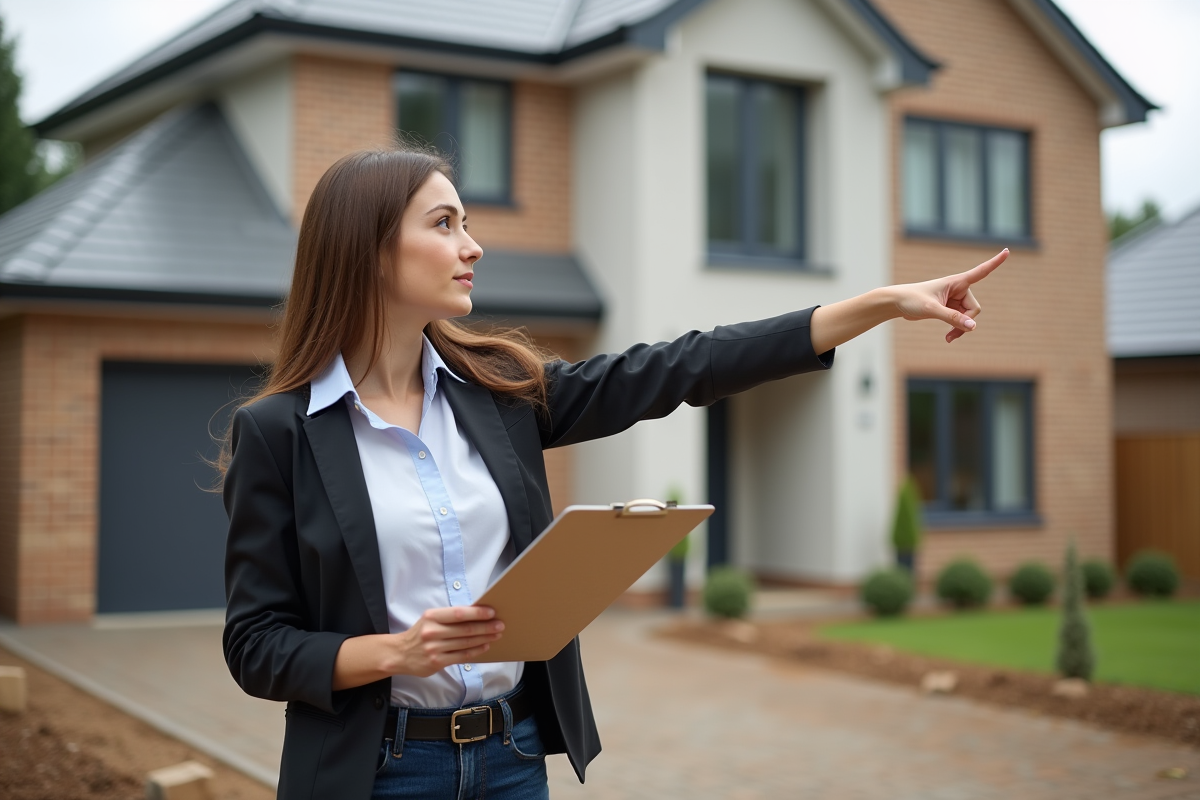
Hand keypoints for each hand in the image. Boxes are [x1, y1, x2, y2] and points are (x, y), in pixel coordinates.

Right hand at [390, 605, 503, 677]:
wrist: (400, 654)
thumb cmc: (421, 634)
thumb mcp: (430, 620)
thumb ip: (449, 618)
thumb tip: (477, 614)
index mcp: (431, 617)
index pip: (458, 614)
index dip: (476, 613)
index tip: (491, 612)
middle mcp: (432, 632)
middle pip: (465, 629)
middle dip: (486, 627)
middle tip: (500, 625)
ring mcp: (434, 648)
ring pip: (465, 643)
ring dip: (484, 639)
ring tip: (496, 634)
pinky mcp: (437, 662)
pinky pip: (461, 656)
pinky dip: (475, 651)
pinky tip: (485, 646)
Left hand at [891, 249, 1007, 342]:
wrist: (897, 303)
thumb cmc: (912, 300)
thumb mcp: (932, 309)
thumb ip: (952, 318)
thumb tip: (973, 327)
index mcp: (956, 281)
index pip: (981, 271)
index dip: (995, 262)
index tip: (1007, 250)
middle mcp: (958, 289)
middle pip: (974, 309)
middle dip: (966, 322)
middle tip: (952, 334)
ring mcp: (954, 300)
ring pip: (968, 317)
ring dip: (960, 328)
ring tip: (948, 338)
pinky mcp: (949, 309)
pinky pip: (961, 321)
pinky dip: (956, 330)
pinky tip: (948, 337)